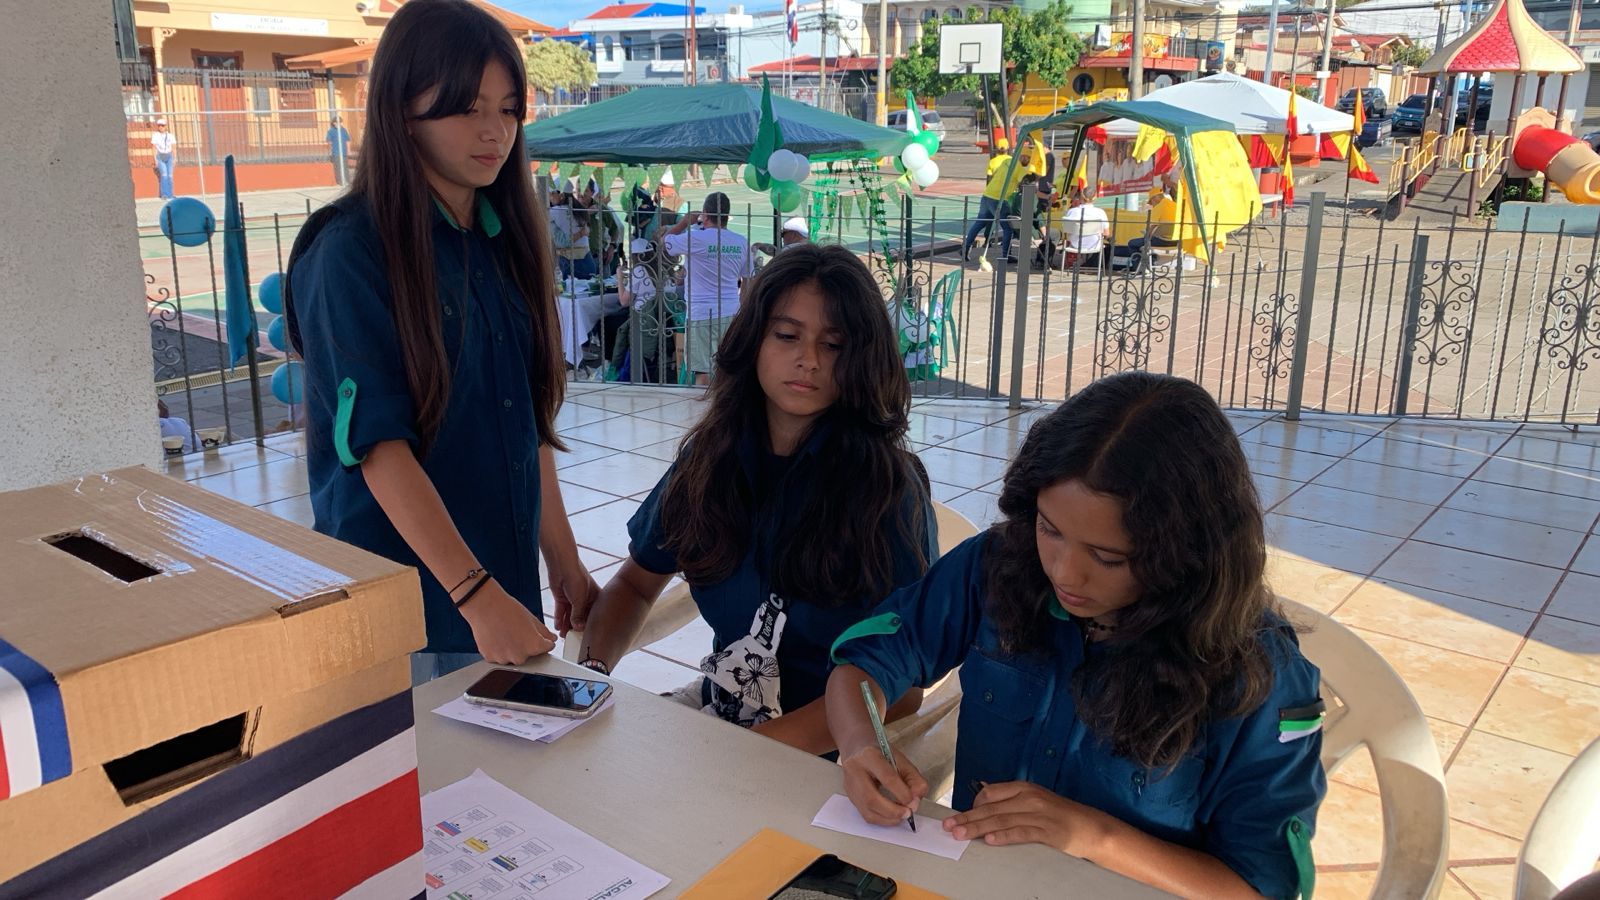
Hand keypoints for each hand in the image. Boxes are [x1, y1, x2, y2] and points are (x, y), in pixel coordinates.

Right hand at [461, 581, 556, 663]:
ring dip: (512, 649)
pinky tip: (497, 637)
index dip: (545, 642)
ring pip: (513, 657)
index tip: (542, 638)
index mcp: (534, 646)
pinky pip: (499, 657)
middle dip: (527, 646)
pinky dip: (499, 650)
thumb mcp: (531, 618)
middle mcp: (519, 656)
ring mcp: (504, 659)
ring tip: (506, 633)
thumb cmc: (506, 609)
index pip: (547, 648)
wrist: (484, 605)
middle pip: (529, 655)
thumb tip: (551, 638)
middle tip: (519, 632)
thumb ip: (544, 632)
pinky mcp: (490, 658)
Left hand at [548, 557, 600, 635]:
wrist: (562, 565)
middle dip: (576, 627)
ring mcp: (573, 599)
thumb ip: (578, 615)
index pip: (593, 615)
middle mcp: (585, 600)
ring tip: (563, 635)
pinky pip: (561, 611)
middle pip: (581, 617)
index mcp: (595, 598)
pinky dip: (560, 618)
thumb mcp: (580, 599)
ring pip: (570, 615)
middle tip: (572, 638)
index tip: (585, 636)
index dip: (589, 625)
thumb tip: (578, 628)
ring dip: (567, 625)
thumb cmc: (577, 577)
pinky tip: (558, 627)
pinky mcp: (562, 598)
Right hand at [840, 743, 927, 826]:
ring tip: (902, 816)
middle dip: (893, 811)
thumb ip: (913, 778)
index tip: (913, 801)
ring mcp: (850, 786)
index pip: (887, 777)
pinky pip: (865, 815)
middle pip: (871, 799)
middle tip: (908, 813)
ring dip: (888, 819)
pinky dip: (882, 820)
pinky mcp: (850, 797)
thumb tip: (916, 799)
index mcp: (870, 756)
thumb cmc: (879, 752)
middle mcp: (855, 771)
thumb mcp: (900, 759)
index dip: (902, 793)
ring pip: (867, 811)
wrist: (856, 747)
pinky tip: (892, 816)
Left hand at [943, 781, 1111, 857]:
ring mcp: (1038, 813)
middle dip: (967, 818)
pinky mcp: (1047, 831)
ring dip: (977, 828)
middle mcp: (1029, 797)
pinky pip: (1020, 832)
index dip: (972, 805)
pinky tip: (989, 840)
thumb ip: (1012, 802)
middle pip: (991, 808)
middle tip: (948, 826)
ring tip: (960, 834)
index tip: (959, 816)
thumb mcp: (1035, 802)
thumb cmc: (1061, 816)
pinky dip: (1003, 836)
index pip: (990, 793)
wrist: (1092, 827)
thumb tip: (985, 807)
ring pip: (1001, 820)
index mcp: (1024, 788)